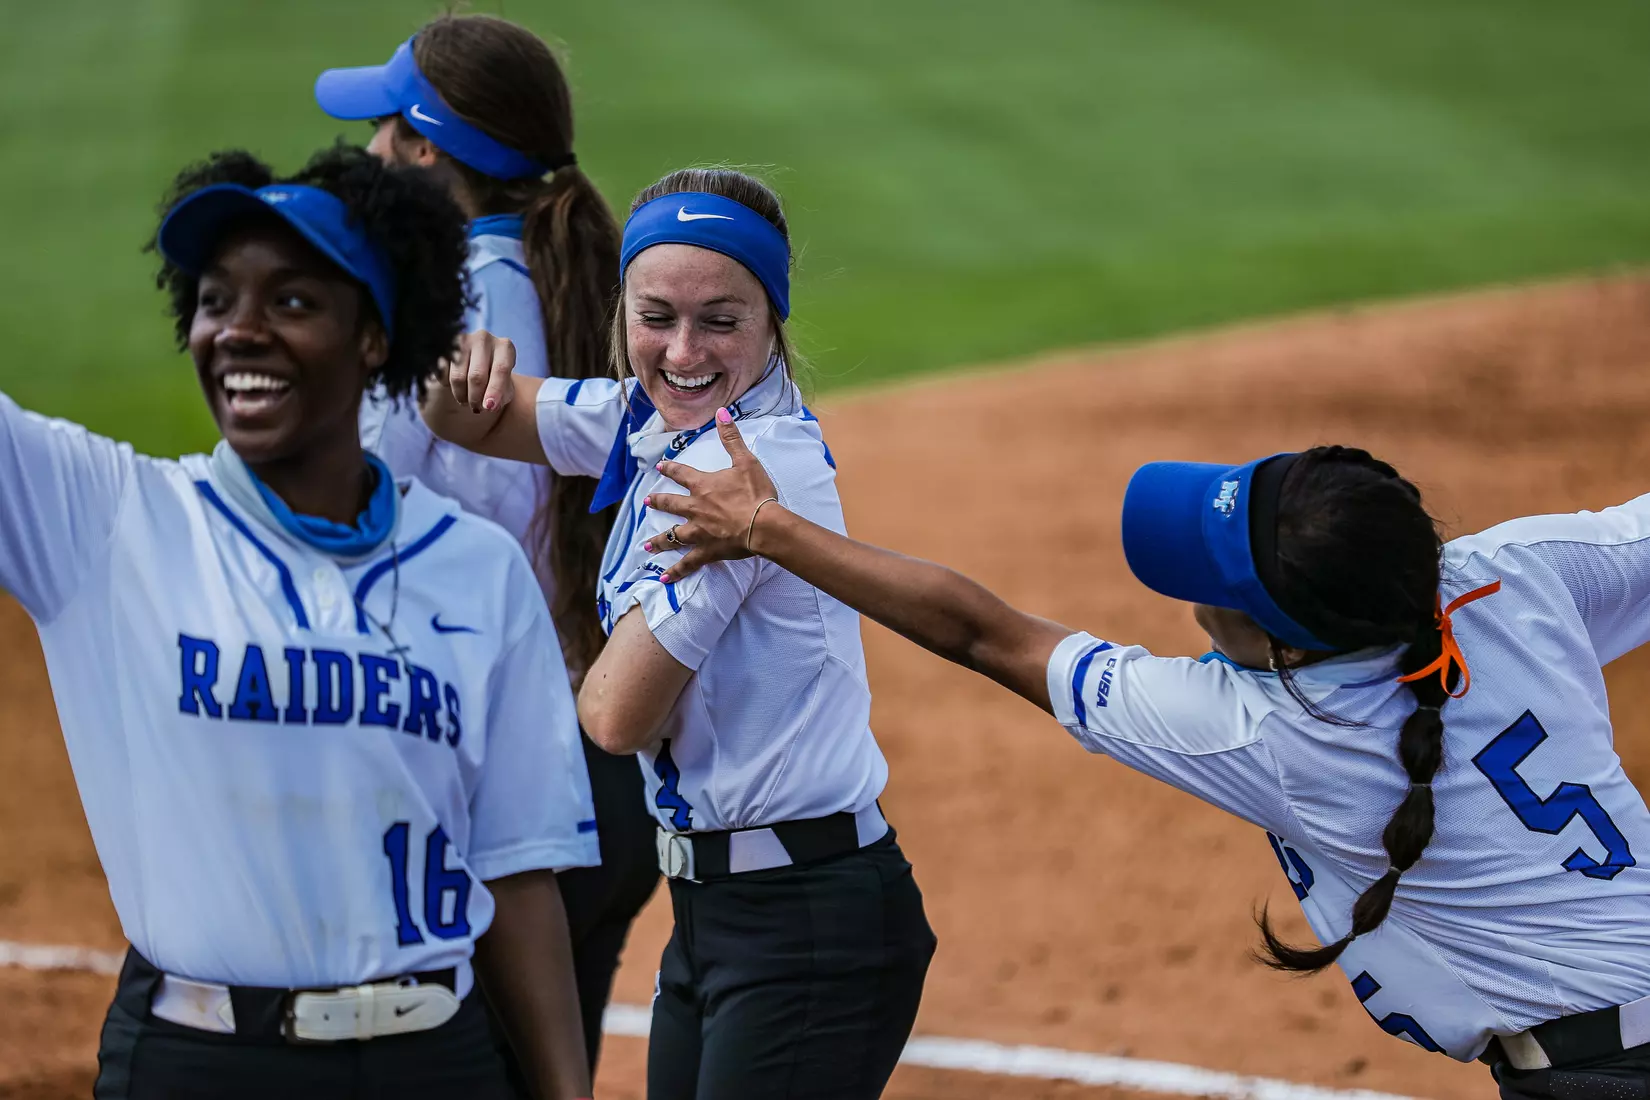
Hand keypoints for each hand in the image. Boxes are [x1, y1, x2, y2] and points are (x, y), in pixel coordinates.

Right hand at [443, 330, 515, 412]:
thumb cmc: (493, 379)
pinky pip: (442, 372)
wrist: (474, 365)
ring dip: (461, 396)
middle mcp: (484, 338)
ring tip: (466, 400)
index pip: (500, 369)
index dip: (494, 390)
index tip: (489, 407)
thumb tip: (490, 405)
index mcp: (505, 347)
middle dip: (476, 398)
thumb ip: (502, 397)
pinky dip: (447, 385)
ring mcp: (462, 339)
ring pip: (458, 377)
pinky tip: (454, 384)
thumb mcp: (504, 389)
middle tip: (476, 409)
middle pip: (477, 376)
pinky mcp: (444, 346)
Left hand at [644, 407, 781, 582]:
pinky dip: (676, 572)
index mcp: (704, 486)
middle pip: (671, 505)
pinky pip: (688, 563)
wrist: (764, 524)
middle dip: (659, 503)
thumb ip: (731, 437)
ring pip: (672, 537)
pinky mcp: (707, 551)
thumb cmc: (756, 493)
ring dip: (658, 540)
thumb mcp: (746, 461)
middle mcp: (695, 509)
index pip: (682, 474)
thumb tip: (722, 412)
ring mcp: (699, 532)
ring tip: (646, 545)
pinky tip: (664, 580)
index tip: (660, 467)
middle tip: (647, 502)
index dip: (670, 469)